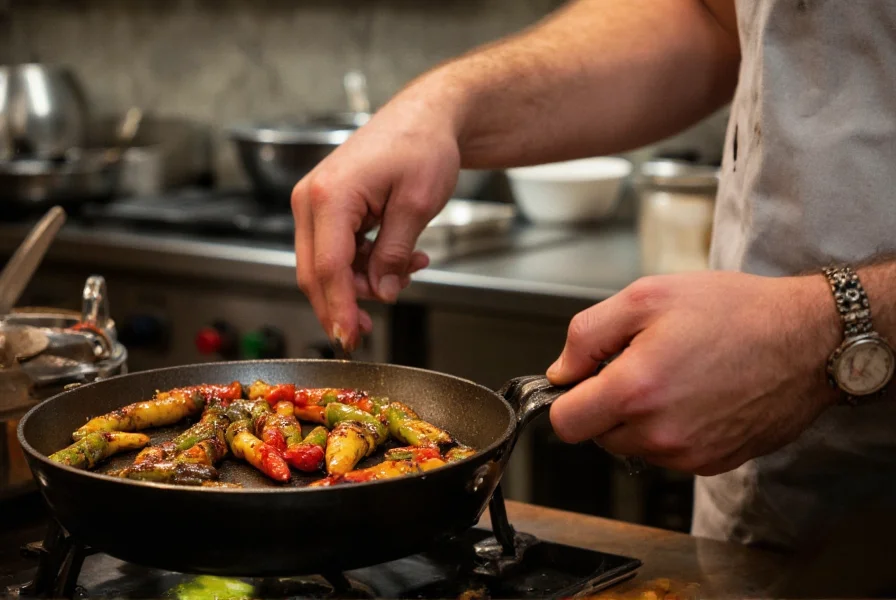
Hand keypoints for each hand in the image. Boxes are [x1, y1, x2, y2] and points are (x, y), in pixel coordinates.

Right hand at [291, 85, 461, 350]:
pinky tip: (398, 258)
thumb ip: (393, 254)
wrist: (425, 116)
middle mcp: (311, 199)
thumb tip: (380, 292)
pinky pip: (337, 250)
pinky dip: (364, 263)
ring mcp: (315, 203)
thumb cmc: (422, 145)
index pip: (328, 268)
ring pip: (327, 266)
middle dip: (345, 303)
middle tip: (372, 327)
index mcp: (330, 196)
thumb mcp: (417, 205)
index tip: (349, 339)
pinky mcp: (326, 207)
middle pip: (317, 272)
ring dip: (363, 280)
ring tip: (409, 267)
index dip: (339, 309)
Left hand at [546, 271, 841, 475]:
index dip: (567, 397)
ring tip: (676, 374)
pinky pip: (670, 453)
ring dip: (640, 417)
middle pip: (598, 435)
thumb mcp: (647, 296)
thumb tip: (561, 371)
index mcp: (636, 390)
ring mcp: (689, 454)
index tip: (582, 380)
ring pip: (634, 446)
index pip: (566, 423)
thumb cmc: (736, 312)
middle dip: (607, 403)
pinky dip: (672, 428)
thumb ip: (588, 334)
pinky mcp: (714, 463)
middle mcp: (660, 433)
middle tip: (641, 364)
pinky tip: (697, 394)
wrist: (809, 338)